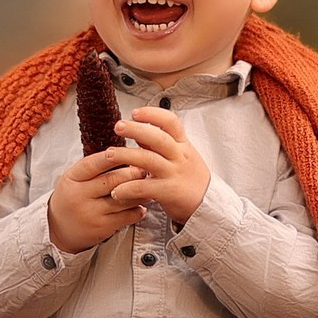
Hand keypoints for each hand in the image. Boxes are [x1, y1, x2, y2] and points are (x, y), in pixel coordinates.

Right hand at [47, 148, 146, 253]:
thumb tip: (125, 154)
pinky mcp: (102, 228)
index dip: (112, 157)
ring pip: (123, 198)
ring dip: (140, 191)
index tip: (129, 151)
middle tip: (145, 168)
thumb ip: (93, 167)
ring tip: (149, 185)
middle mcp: (79, 196)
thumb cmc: (71, 198)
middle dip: (133, 173)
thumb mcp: (73, 179)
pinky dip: (138, 209)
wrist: (58, 229)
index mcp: (71, 179)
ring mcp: (91, 213)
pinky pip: (127, 216)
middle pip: (112, 180)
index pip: (93, 164)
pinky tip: (141, 204)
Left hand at [104, 107, 210, 224]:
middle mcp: (179, 156)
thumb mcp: (181, 156)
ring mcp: (174, 173)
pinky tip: (116, 190)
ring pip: (148, 159)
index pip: (170, 122)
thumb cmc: (190, 179)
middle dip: (136, 129)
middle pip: (157, 138)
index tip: (135, 112)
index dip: (153, 114)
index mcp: (183, 144)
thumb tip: (138, 132)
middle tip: (118, 126)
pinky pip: (144, 187)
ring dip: (126, 155)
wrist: (208, 205)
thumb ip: (160, 145)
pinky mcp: (168, 192)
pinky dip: (127, 188)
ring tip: (109, 154)